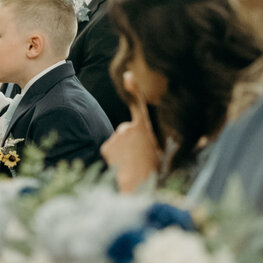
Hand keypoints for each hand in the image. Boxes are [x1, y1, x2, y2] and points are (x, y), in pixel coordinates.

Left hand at [100, 72, 160, 192]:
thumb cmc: (152, 172)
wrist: (141, 187)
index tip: (128, 75)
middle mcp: (129, 128)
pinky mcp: (107, 146)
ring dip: (121, 152)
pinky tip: (122, 167)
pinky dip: (114, 159)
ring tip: (130, 164)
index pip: (138, 103)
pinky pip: (109, 151)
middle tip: (137, 158)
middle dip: (128, 143)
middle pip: (125, 131)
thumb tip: (133, 135)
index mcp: (145, 128)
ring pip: (116, 142)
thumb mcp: (155, 150)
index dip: (134, 88)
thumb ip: (145, 139)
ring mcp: (117, 137)